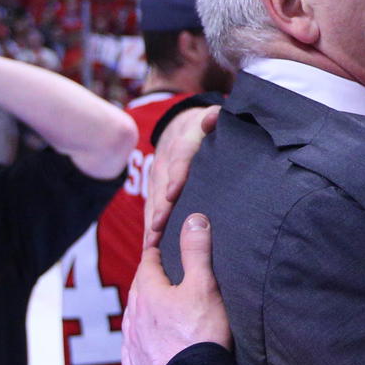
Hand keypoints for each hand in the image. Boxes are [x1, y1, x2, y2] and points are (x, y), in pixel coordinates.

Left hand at [122, 213, 232, 364]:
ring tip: (157, 311)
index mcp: (148, 292)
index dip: (156, 250)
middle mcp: (134, 317)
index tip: (162, 244)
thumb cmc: (200, 336)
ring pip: (134, 320)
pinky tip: (149, 346)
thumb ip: (197, 251)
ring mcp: (131, 345)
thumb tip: (194, 218)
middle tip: (163, 276)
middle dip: (150, 281)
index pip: (148, 262)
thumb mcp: (204, 287)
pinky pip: (134, 349)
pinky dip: (141, 342)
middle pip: (139, 291)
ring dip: (144, 312)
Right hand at [144, 107, 218, 247]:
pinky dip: (150, 227)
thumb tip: (213, 118)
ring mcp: (158, 175)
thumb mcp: (210, 117)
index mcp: (184, 141)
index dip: (177, 172)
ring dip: (153, 220)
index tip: (173, 192)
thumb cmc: (204, 128)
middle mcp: (166, 159)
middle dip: (161, 206)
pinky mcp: (154, 189)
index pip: (180, 155)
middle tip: (160, 226)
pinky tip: (150, 246)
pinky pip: (151, 208)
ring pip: (153, 199)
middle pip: (162, 184)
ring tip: (153, 242)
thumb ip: (214, 118)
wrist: (179, 126)